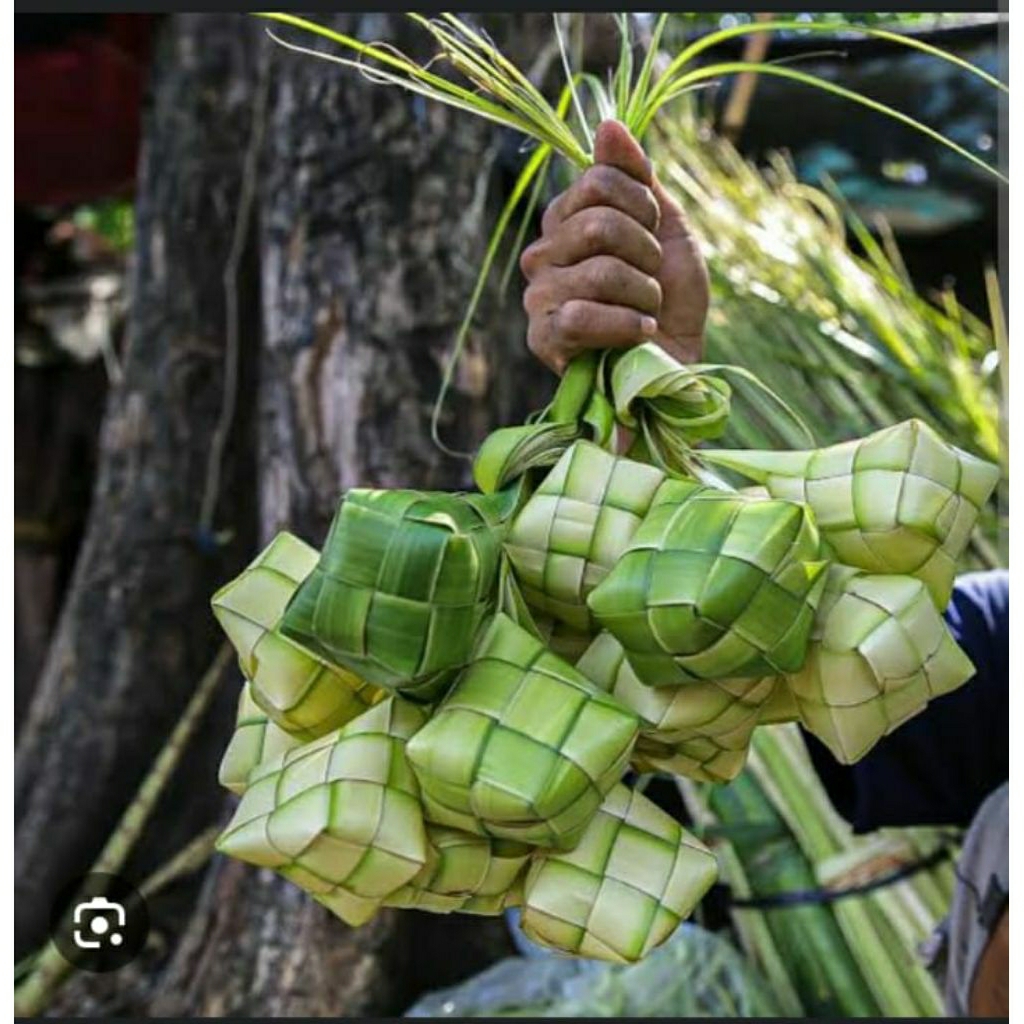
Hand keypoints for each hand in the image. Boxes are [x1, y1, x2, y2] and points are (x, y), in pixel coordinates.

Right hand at [520, 119, 708, 373]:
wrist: (676, 367)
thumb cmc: (670, 304)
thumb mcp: (667, 231)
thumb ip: (637, 179)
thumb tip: (608, 123)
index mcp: (566, 223)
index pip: (597, 180)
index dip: (642, 205)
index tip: (655, 234)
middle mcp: (543, 256)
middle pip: (597, 223)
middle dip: (646, 253)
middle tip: (653, 281)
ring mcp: (538, 298)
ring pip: (598, 271)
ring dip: (644, 294)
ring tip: (647, 313)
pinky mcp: (543, 339)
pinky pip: (581, 314)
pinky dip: (626, 325)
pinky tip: (637, 335)